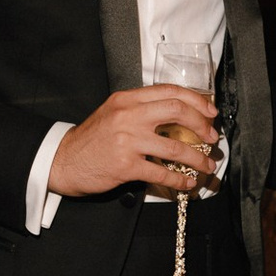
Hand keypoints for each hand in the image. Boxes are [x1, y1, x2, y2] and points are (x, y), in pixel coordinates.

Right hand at [48, 86, 220, 199]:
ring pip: (175, 147)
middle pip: (177, 111)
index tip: (210, 112)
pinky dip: (179, 180)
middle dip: (201, 125)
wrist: (63, 161)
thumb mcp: (113, 113)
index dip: (196, 100)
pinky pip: (161, 172)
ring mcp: (127, 141)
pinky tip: (187, 183)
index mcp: (127, 100)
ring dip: (197, 158)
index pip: (170, 91)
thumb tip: (177, 116)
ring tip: (207, 166)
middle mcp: (128, 116)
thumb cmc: (91, 139)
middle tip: (211, 138)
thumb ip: (140, 109)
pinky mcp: (125, 165)